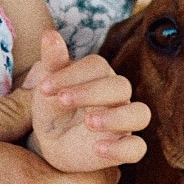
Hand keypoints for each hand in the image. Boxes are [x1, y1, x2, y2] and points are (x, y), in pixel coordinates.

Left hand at [24, 29, 148, 173]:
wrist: (52, 145)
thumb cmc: (54, 110)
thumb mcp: (48, 87)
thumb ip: (52, 62)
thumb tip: (49, 34)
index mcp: (99, 77)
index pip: (97, 66)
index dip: (72, 74)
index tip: (43, 88)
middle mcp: (117, 97)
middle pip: (121, 85)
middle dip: (91, 92)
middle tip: (62, 101)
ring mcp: (124, 123)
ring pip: (139, 113)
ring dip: (116, 117)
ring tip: (89, 123)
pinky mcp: (123, 148)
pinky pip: (137, 148)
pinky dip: (121, 148)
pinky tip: (98, 149)